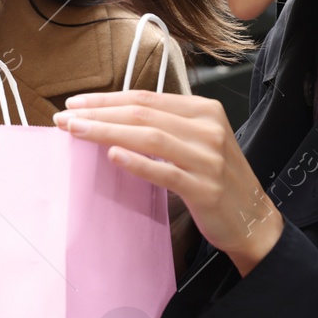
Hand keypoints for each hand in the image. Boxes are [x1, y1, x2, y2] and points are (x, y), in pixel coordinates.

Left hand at [53, 90, 281, 275]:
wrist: (253, 219)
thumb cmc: (218, 180)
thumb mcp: (197, 141)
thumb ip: (165, 126)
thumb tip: (113, 117)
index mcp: (204, 111)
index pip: (146, 98)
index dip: (107, 99)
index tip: (75, 103)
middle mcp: (208, 129)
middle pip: (144, 114)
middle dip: (99, 113)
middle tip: (64, 118)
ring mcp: (208, 159)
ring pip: (150, 138)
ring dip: (108, 132)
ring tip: (77, 132)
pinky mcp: (205, 189)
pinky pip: (166, 172)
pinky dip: (138, 162)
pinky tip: (113, 155)